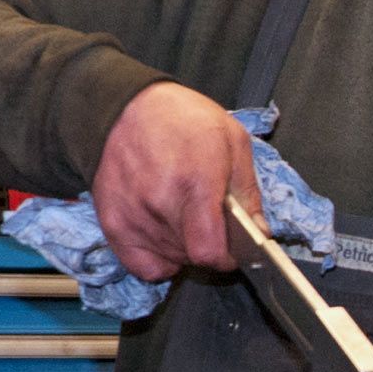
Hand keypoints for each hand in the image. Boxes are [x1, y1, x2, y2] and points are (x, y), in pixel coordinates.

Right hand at [92, 82, 262, 280]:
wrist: (127, 106)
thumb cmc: (185, 121)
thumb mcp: (233, 143)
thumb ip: (249, 194)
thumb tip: (260, 234)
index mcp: (195, 182)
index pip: (209, 252)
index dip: (227, 258)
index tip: (232, 249)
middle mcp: (159, 203)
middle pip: (193, 257)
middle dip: (208, 246)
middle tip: (207, 217)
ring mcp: (132, 216)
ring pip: (172, 259)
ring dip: (184, 247)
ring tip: (182, 212)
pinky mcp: (112, 223)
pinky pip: (143, 266)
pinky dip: (158, 257)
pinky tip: (164, 233)